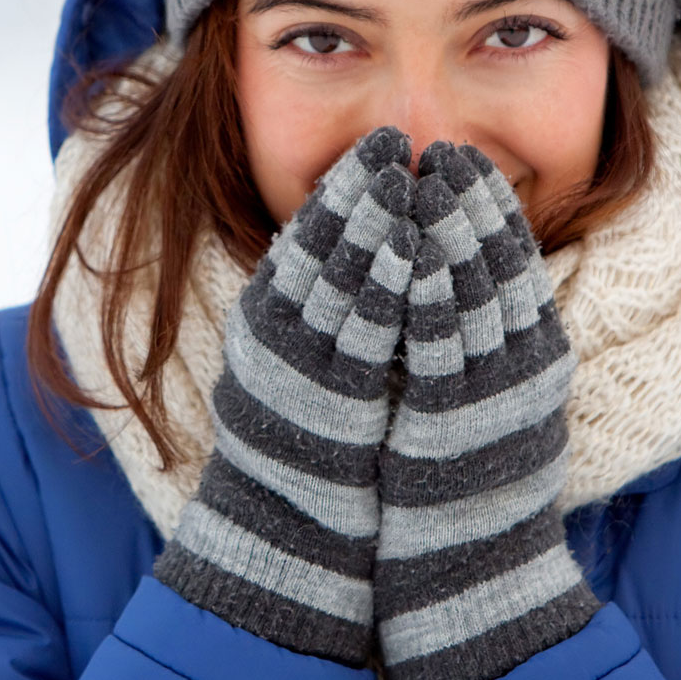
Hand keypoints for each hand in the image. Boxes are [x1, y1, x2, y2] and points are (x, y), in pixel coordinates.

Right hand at [154, 127, 419, 666]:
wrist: (288, 540)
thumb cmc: (305, 455)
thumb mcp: (299, 370)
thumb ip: (319, 315)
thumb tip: (365, 256)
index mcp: (264, 323)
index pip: (304, 236)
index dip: (343, 186)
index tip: (377, 145)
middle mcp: (273, 338)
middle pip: (321, 245)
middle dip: (363, 187)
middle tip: (397, 139)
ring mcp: (300, 368)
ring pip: (340, 277)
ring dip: (379, 222)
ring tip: (412, 177)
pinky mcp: (333, 402)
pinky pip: (365, 331)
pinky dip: (390, 283)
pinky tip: (416, 250)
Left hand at [373, 141, 600, 679]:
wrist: (472, 572)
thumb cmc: (473, 487)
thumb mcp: (494, 401)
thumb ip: (487, 342)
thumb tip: (460, 280)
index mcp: (538, 358)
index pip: (518, 263)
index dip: (492, 207)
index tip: (466, 160)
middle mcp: (523, 370)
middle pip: (500, 266)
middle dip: (470, 202)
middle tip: (444, 149)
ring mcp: (490, 394)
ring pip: (473, 292)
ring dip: (447, 230)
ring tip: (422, 177)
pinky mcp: (451, 420)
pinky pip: (438, 342)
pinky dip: (426, 290)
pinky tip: (409, 249)